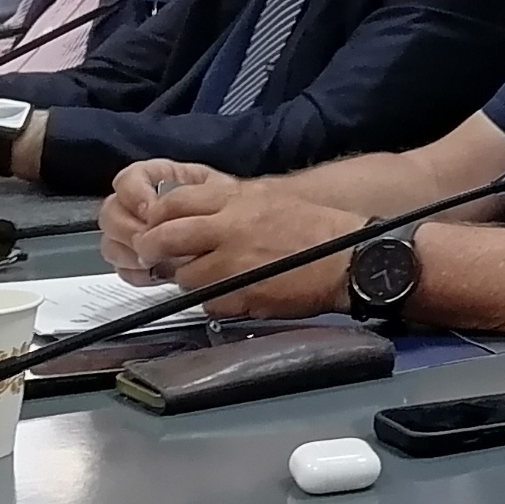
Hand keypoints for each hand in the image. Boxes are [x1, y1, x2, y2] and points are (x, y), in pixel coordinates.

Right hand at [101, 161, 233, 280]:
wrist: (247, 235)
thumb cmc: (232, 207)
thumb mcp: (217, 191)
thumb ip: (186, 196)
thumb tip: (155, 213)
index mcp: (159, 178)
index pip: (127, 179)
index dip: (133, 194)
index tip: (150, 210)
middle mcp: (141, 205)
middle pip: (111, 212)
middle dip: (129, 229)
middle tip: (150, 242)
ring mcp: (137, 233)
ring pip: (111, 242)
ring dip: (130, 252)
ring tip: (154, 259)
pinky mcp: (140, 260)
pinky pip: (122, 267)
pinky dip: (135, 272)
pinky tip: (154, 272)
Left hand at [127, 177, 368, 318]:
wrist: (352, 258)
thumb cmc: (319, 229)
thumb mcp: (273, 200)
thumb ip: (232, 207)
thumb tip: (196, 219)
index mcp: (239, 200)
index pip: (172, 202)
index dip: (156, 217)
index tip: (157, 227)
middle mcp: (230, 228)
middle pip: (165, 238)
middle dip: (152, 250)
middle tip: (154, 258)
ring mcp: (234, 264)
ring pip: (184, 276)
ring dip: (189, 280)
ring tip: (207, 280)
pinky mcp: (242, 296)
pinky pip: (209, 304)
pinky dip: (216, 302)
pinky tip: (235, 295)